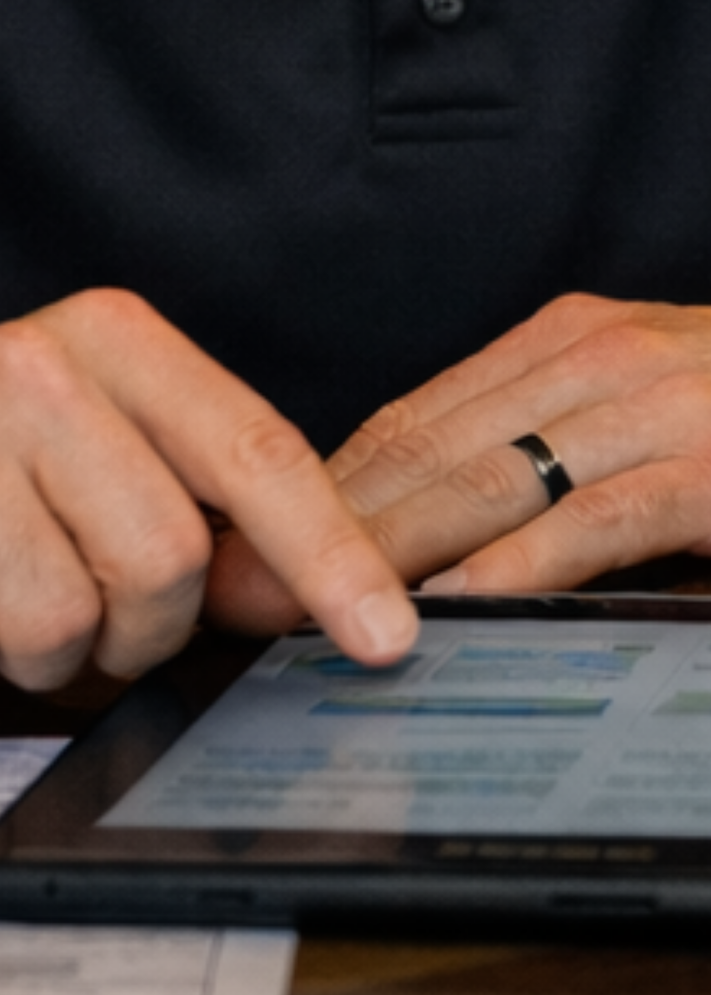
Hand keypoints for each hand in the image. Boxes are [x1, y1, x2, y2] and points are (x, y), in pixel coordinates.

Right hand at [0, 289, 416, 689]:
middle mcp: (42, 369)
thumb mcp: (102, 429)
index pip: (260, 452)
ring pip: (90, 611)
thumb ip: (196, 484)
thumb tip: (306, 590)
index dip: (333, 557)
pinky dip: (17, 658)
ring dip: (76, 645)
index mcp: (116, 336)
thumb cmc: (0, 452)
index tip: (387, 634)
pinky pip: (19, 633)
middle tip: (112, 606)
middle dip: (155, 619)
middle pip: (175, 554)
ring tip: (38, 595)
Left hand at [205, 280, 710, 630]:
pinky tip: (458, 619)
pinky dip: (512, 575)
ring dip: (383, 560)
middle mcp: (605, 359)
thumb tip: (474, 522)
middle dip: (316, 533)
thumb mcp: (679, 395)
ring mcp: (661, 409)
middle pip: (427, 451)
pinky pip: (589, 526)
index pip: (418, 416)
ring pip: (487, 484)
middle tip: (230, 604)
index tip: (248, 553)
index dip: (319, 489)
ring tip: (303, 628)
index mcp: (586, 338)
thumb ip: (581, 438)